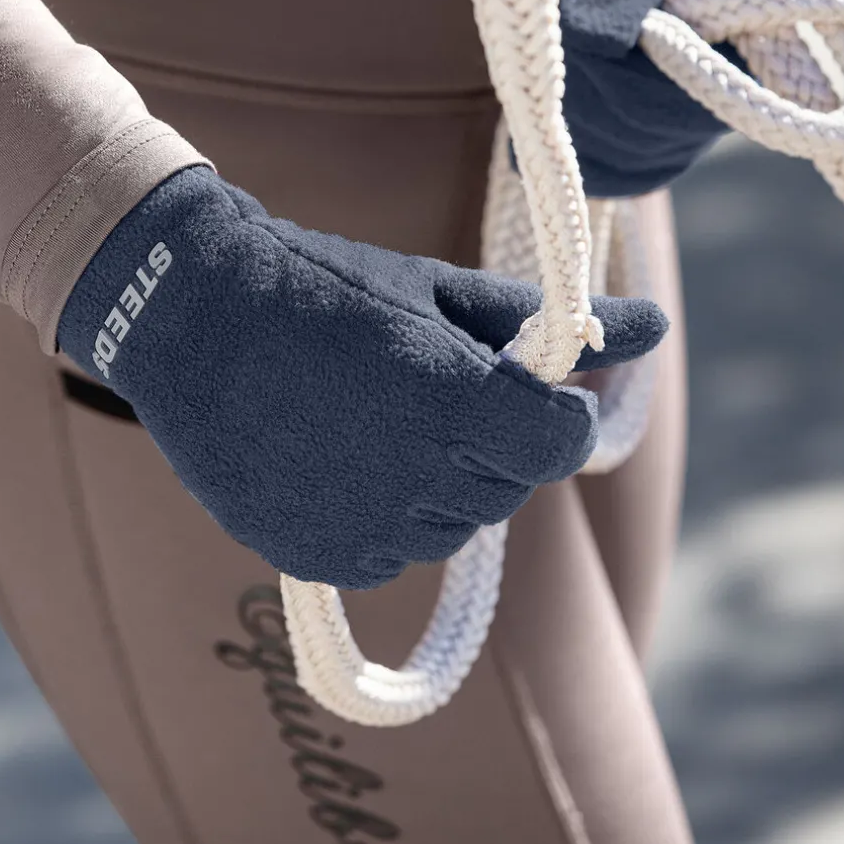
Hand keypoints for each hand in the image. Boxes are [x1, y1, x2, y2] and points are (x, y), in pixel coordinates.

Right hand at [56, 166, 666, 587]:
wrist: (192, 314)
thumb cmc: (325, 285)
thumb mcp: (438, 290)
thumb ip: (552, 322)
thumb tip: (651, 322)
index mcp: (460, 400)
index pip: (561, 443)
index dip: (554, 416)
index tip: (531, 390)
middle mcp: (420, 477)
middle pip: (508, 486)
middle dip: (494, 442)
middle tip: (436, 388)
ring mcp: (365, 526)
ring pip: (450, 525)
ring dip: (439, 481)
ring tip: (378, 414)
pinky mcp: (318, 558)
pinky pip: (387, 553)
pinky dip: (381, 513)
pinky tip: (340, 451)